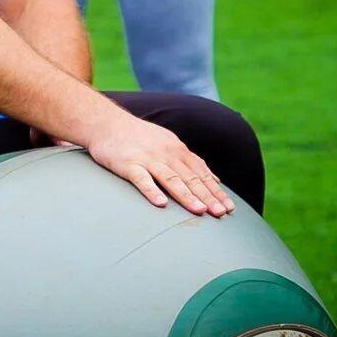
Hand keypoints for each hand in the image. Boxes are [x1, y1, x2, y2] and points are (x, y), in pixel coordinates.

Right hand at [83, 112, 233, 215]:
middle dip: (208, 197)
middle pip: (190, 178)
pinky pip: (142, 179)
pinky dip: (152, 191)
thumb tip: (215, 180)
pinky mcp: (128, 164)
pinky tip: (161, 203)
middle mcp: (166, 154)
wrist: (106, 122)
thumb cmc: (138, 136)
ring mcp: (147, 158)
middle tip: (221, 213)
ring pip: (171, 179)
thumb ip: (191, 162)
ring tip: (200, 211)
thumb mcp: (169, 143)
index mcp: (178, 150)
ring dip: (187, 196)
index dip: (216, 191)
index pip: (202, 174)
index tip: (229, 208)